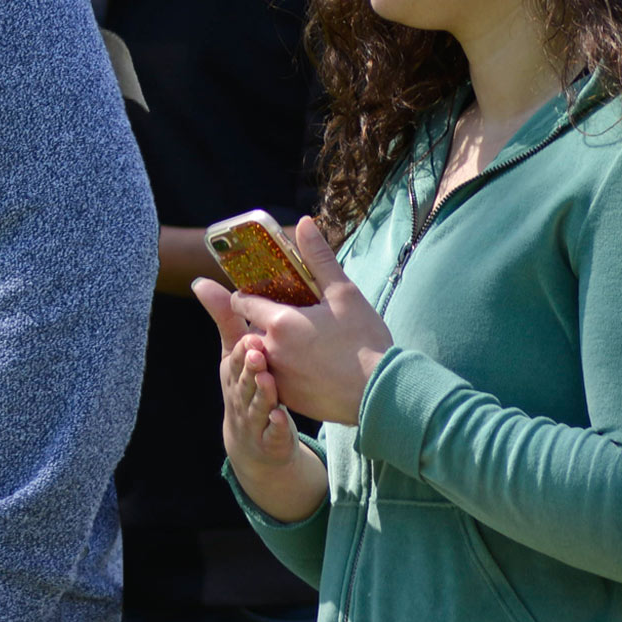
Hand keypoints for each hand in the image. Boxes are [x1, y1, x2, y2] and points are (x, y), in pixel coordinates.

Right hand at [196, 280, 325, 524]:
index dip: (242, 351)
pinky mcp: (269, 439)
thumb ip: (225, 318)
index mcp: (234, 372)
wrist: (252, 442)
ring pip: (256, 406)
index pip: (236, 359)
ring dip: (261, 395)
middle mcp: (240, 394)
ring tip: (269, 382)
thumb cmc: (244, 386)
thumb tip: (200, 281)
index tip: (253, 338)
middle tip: (259, 354)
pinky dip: (276, 427)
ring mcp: (253, 418)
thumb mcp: (234, 353)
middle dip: (249, 369)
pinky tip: (283, 418)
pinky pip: (272, 434)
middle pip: (244, 382)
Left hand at [223, 217, 390, 426]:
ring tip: (304, 347)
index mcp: (280, 322)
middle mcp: (269, 350)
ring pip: (261, 356)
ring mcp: (275, 377)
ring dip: (273, 349)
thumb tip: (305, 222)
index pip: (242, 302)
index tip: (261, 294)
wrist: (379, 391)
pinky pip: (274, 380)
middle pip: (251, 330)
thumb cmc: (364, 341)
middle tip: (293, 321)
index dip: (249, 296)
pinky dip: (284, 372)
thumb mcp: (344, 293)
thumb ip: (319, 258)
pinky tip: (310, 368)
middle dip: (264, 324)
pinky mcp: (285, 398)